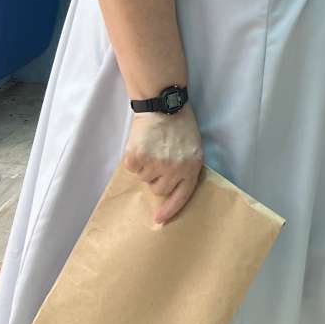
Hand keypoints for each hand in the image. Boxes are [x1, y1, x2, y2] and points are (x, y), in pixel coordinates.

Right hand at [123, 103, 203, 224]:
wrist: (163, 103)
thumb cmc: (180, 125)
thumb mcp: (192, 147)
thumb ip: (186, 168)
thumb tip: (170, 192)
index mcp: (192, 166)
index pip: (182, 196)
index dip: (170, 210)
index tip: (159, 219)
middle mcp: (174, 168)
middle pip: (159, 189)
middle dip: (157, 178)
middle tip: (160, 157)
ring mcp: (155, 163)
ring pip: (144, 179)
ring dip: (146, 166)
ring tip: (153, 146)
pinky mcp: (137, 157)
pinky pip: (132, 169)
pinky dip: (134, 159)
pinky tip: (143, 144)